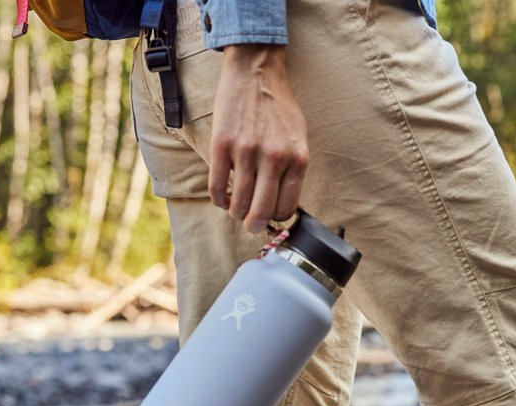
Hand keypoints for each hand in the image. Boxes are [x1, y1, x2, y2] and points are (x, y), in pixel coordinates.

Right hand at [208, 45, 307, 233]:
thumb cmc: (278, 108)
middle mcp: (274, 158)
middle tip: (250, 223)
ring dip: (235, 212)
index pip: (286, 209)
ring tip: (236, 206)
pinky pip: (217, 188)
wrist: (256, 71)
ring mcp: (247, 152)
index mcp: (297, 159)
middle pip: (261, 213)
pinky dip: (219, 199)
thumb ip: (293, 171)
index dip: (275, 218)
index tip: (268, 215)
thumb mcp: (298, 139)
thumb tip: (281, 206)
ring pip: (238, 205)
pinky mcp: (222, 145)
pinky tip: (223, 195)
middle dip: (254, 225)